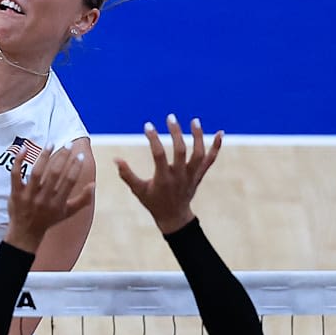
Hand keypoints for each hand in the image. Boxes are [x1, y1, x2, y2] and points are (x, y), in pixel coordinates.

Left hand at [4, 146, 93, 252]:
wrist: (25, 233)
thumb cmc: (48, 221)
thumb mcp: (67, 213)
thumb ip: (82, 200)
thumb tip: (94, 185)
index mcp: (57, 203)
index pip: (69, 181)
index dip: (76, 167)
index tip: (80, 155)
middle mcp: (43, 199)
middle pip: (54, 174)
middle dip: (62, 157)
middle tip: (68, 144)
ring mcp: (28, 196)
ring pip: (36, 172)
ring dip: (44, 156)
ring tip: (51, 143)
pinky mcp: (15, 193)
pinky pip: (15, 175)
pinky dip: (18, 161)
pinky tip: (24, 149)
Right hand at [116, 115, 222, 234]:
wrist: (174, 217)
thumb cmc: (153, 202)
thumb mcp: (138, 190)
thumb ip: (127, 174)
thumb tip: (115, 158)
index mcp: (163, 179)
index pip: (159, 155)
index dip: (153, 139)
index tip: (148, 126)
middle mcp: (180, 176)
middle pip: (181, 151)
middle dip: (176, 133)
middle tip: (170, 117)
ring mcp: (192, 175)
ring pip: (199, 153)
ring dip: (198, 136)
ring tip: (194, 121)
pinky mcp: (199, 175)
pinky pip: (210, 160)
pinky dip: (216, 147)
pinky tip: (220, 133)